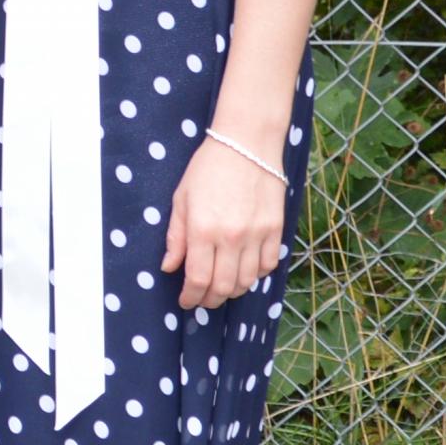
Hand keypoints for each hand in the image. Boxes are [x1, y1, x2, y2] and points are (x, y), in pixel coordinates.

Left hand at [161, 134, 285, 311]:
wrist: (247, 143)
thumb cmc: (209, 168)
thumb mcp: (182, 199)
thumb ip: (176, 237)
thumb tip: (169, 267)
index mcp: (203, 230)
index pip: (197, 279)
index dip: (190, 297)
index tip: (186, 301)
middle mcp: (231, 237)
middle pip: (223, 287)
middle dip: (210, 300)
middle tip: (203, 299)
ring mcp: (257, 234)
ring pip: (247, 281)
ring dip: (233, 291)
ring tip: (222, 287)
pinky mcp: (276, 229)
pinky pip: (269, 265)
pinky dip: (256, 274)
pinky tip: (245, 270)